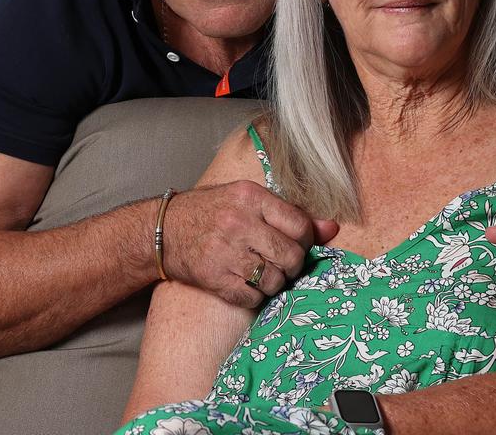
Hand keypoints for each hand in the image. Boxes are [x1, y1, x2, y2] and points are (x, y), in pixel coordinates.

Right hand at [163, 181, 338, 307]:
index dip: (305, 240)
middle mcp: (239, 223)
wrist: (162, 231)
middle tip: (281, 264)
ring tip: (262, 275)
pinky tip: (246, 285)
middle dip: (292, 266)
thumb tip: (332, 229)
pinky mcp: (214, 277)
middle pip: (291, 256)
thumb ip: (289, 214)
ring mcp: (226, 252)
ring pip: (274, 280)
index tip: (294, 244)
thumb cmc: (210, 212)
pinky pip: (252, 298)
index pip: (299, 225)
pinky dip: (254, 297)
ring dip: (274, 283)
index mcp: (251, 197)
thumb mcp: (247, 201)